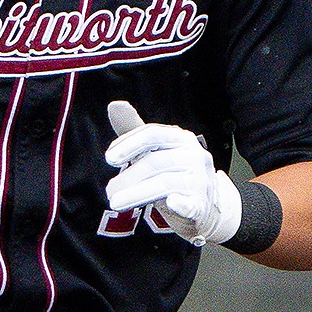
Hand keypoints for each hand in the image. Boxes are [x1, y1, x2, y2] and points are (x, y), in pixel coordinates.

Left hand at [104, 102, 240, 246]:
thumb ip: (135, 130)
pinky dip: (182, 203)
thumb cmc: (174, 173)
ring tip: (116, 202)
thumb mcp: (156, 150)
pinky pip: (191, 204)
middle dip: (128, 177)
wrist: (202, 205)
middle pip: (156, 162)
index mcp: (182, 139)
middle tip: (109, 191)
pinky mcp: (201, 205)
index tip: (109, 158)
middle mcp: (195, 156)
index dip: (129, 144)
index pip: (153, 134)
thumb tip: (115, 105)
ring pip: (166, 183)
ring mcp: (200, 181)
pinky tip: (171, 203)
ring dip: (136, 194)